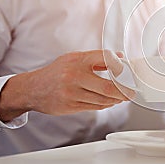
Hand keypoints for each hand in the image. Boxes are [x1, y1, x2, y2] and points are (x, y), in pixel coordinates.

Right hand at [0, 50, 133, 121]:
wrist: (32, 89)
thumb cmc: (57, 72)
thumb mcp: (75, 58)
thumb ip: (98, 58)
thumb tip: (120, 56)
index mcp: (78, 59)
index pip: (106, 58)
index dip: (120, 66)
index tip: (128, 72)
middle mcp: (74, 75)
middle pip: (108, 86)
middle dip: (123, 91)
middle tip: (131, 92)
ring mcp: (72, 92)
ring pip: (102, 99)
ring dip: (116, 99)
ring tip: (123, 97)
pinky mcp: (70, 106)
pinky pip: (94, 107)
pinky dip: (106, 104)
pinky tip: (110, 102)